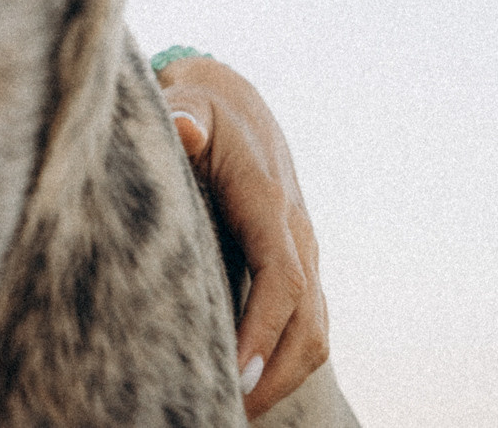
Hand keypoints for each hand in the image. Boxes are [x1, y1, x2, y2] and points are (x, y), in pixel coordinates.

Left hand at [157, 56, 328, 418]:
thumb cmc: (200, 106)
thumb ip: (183, 115)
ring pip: (314, 331)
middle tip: (227, 410)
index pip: (281, 277)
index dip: (263, 327)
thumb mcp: (188, 102)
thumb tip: (187, 129)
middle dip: (276, 373)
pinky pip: (303, 323)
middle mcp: (297, 233)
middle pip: (308, 322)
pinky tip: (243, 381)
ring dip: (282, 376)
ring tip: (232, 409)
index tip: (237, 372)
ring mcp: (302, 251)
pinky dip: (283, 360)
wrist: (234, 99)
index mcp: (270, 203)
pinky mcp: (294, 262)